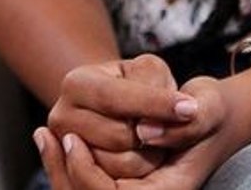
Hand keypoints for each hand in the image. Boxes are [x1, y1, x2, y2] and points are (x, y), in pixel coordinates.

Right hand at [45, 54, 197, 182]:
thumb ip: (156, 94)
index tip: (190, 108)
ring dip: (146, 156)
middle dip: (151, 133)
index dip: (155, 103)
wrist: (127, 106)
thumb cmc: (142, 84)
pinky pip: (112, 184)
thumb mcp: (152, 71)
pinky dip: (135, 173)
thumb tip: (147, 133)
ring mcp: (66, 151)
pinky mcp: (75, 175)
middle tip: (159, 122)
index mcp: (76, 83)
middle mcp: (61, 118)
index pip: (116, 97)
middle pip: (118, 136)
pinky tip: (142, 154)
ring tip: (147, 139)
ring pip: (117, 166)